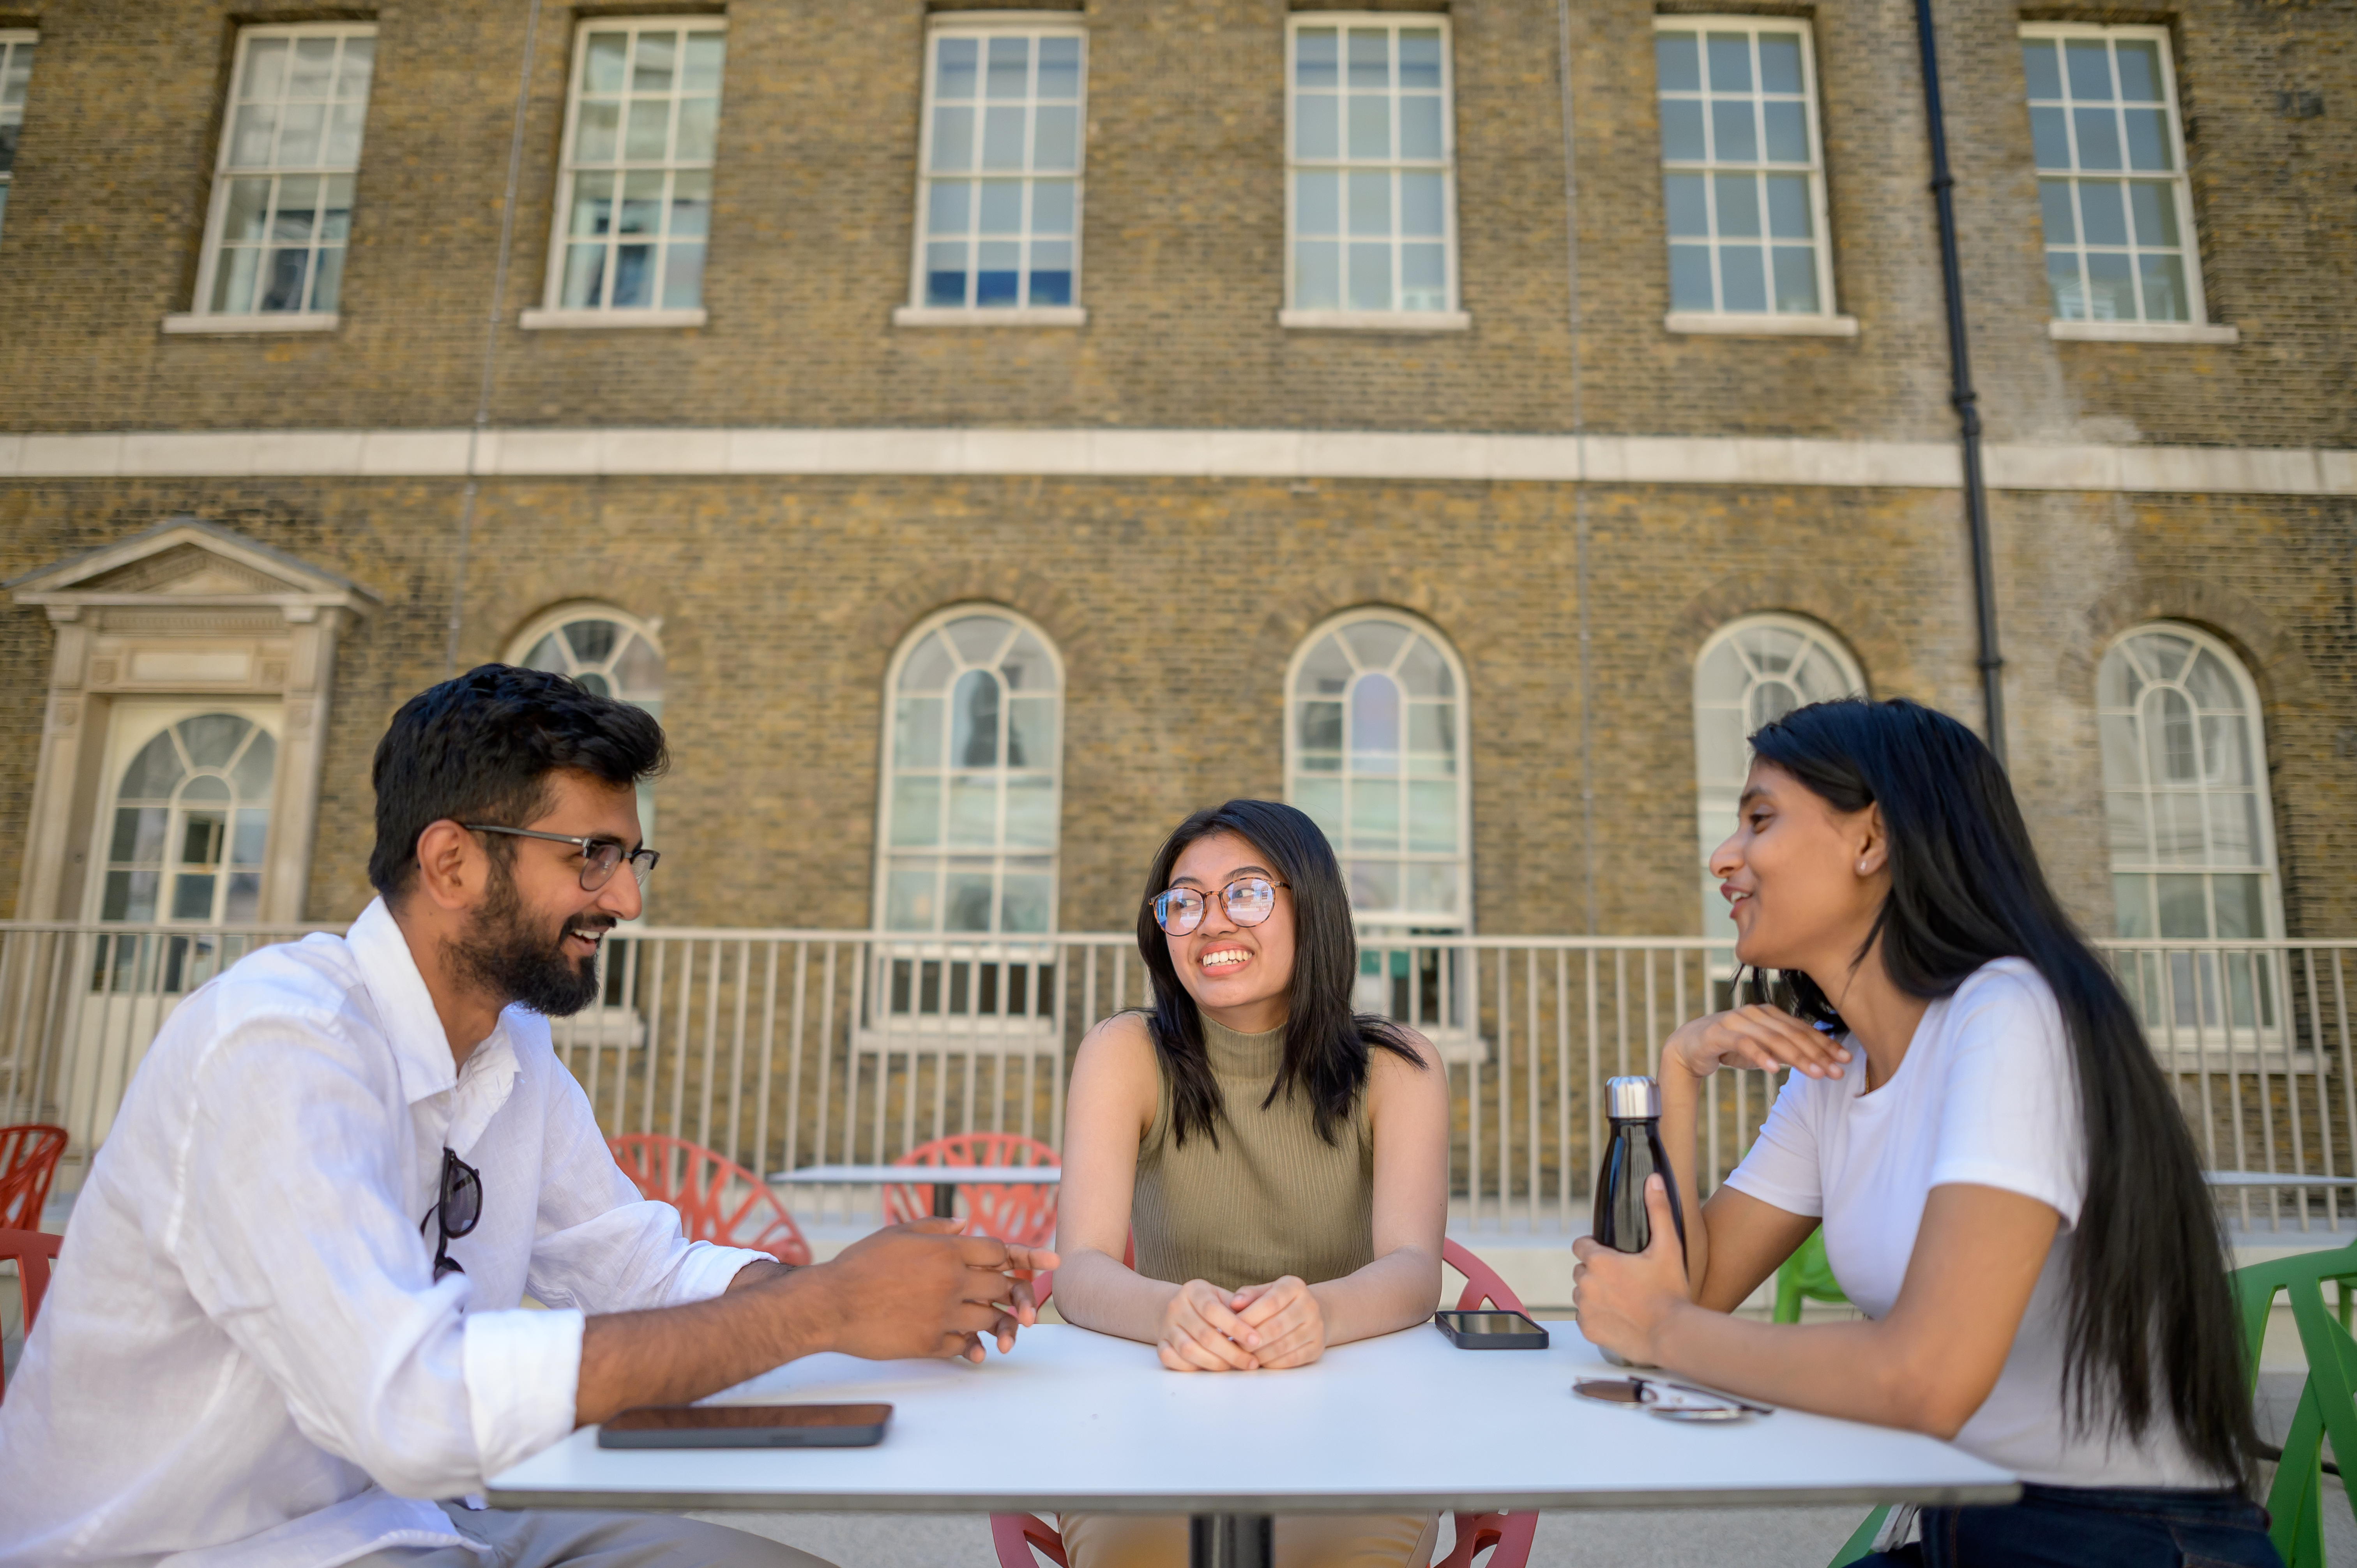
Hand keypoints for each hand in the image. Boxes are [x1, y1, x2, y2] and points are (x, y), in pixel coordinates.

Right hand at [813, 1219, 1058, 1364]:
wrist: (830, 1305)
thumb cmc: (860, 1265)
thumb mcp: (897, 1233)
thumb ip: (936, 1227)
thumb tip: (965, 1224)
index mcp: (945, 1250)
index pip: (998, 1251)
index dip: (1022, 1254)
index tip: (1048, 1260)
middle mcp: (950, 1281)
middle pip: (1002, 1286)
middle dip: (1014, 1293)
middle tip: (1022, 1303)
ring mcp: (942, 1314)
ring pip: (990, 1318)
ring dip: (996, 1322)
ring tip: (996, 1325)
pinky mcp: (931, 1342)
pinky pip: (966, 1344)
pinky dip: (972, 1345)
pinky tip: (972, 1347)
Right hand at [1157, 1278, 1261, 1371]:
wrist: (1174, 1306)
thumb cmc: (1207, 1304)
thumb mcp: (1221, 1296)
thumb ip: (1238, 1306)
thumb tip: (1257, 1318)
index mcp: (1193, 1290)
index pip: (1213, 1310)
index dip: (1236, 1327)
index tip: (1257, 1340)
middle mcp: (1176, 1307)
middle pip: (1204, 1335)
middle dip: (1232, 1352)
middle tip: (1251, 1362)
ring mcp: (1166, 1327)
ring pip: (1189, 1350)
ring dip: (1215, 1363)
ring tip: (1235, 1366)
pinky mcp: (1160, 1344)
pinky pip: (1172, 1360)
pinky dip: (1192, 1367)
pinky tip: (1211, 1367)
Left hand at [1229, 1276, 1325, 1368]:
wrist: (1310, 1313)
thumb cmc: (1279, 1302)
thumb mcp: (1265, 1291)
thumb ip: (1248, 1295)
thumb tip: (1234, 1304)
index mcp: (1294, 1286)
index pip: (1269, 1303)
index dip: (1248, 1318)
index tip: (1230, 1327)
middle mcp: (1309, 1305)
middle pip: (1276, 1327)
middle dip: (1251, 1339)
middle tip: (1235, 1346)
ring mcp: (1316, 1327)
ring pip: (1283, 1346)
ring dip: (1259, 1354)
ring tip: (1244, 1354)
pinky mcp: (1318, 1347)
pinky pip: (1292, 1360)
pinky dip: (1273, 1363)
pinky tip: (1260, 1361)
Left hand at [1571, 1175, 1690, 1362]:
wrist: (1673, 1335)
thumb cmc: (1671, 1292)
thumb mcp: (1668, 1247)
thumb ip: (1658, 1210)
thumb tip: (1654, 1180)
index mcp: (1599, 1261)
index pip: (1581, 1246)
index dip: (1595, 1248)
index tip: (1613, 1256)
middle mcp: (1586, 1284)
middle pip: (1582, 1270)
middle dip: (1598, 1272)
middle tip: (1625, 1280)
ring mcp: (1585, 1308)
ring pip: (1583, 1294)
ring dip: (1597, 1293)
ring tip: (1624, 1299)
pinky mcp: (1587, 1329)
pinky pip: (1585, 1317)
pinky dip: (1598, 1316)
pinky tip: (1620, 1316)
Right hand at [1662, 1005, 1850, 1082]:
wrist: (1688, 1046)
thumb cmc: (1729, 1046)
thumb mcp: (1762, 1048)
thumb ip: (1785, 1050)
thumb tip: (1818, 1059)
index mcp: (1769, 1013)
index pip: (1803, 1030)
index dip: (1826, 1045)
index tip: (1845, 1061)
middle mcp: (1756, 1012)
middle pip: (1792, 1034)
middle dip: (1817, 1054)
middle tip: (1836, 1073)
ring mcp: (1737, 1020)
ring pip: (1773, 1039)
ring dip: (1797, 1057)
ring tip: (1815, 1074)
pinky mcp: (1719, 1032)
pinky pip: (1744, 1044)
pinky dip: (1760, 1056)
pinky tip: (1774, 1069)